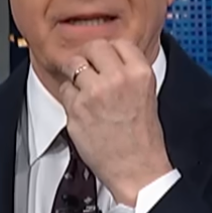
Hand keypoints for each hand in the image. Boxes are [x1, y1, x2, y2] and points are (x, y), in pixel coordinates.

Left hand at [50, 39, 173, 204]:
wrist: (137, 169)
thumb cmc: (143, 138)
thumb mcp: (147, 94)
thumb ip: (129, 71)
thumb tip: (107, 56)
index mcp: (139, 73)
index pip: (118, 43)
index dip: (109, 51)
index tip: (105, 58)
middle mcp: (117, 79)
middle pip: (94, 47)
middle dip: (90, 57)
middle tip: (89, 69)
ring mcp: (95, 93)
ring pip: (74, 65)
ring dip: (76, 75)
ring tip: (84, 89)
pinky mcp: (77, 109)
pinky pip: (64, 90)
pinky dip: (69, 97)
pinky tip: (82, 108)